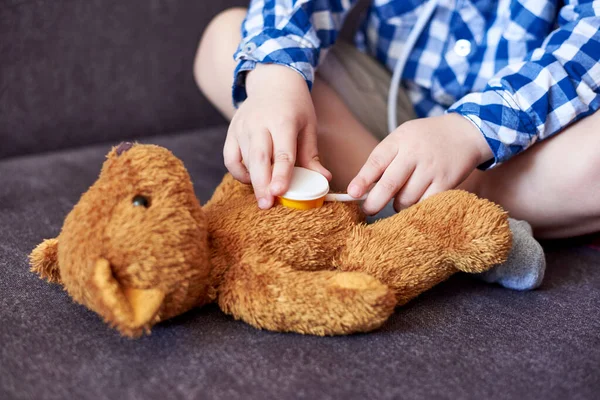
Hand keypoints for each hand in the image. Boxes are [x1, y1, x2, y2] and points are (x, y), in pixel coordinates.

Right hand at [225, 64, 330, 208]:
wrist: (272, 82)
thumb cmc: (294, 107)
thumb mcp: (308, 126)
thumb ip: (311, 155)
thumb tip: (324, 179)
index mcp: (283, 120)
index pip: (282, 152)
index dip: (281, 174)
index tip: (279, 192)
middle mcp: (259, 123)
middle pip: (258, 159)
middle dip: (262, 184)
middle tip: (267, 205)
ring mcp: (242, 127)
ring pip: (243, 160)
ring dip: (253, 181)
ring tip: (265, 197)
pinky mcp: (231, 132)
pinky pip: (230, 159)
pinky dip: (239, 173)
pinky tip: (252, 180)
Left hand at [347, 114, 492, 214]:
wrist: (464, 132)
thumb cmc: (425, 139)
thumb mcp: (402, 137)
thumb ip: (384, 159)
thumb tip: (362, 189)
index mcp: (399, 140)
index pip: (376, 161)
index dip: (362, 180)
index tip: (352, 193)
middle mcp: (414, 153)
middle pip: (390, 184)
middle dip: (375, 202)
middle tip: (368, 210)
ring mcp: (431, 168)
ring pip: (406, 198)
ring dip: (398, 205)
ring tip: (400, 199)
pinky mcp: (446, 182)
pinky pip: (425, 204)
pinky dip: (417, 208)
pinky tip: (416, 202)